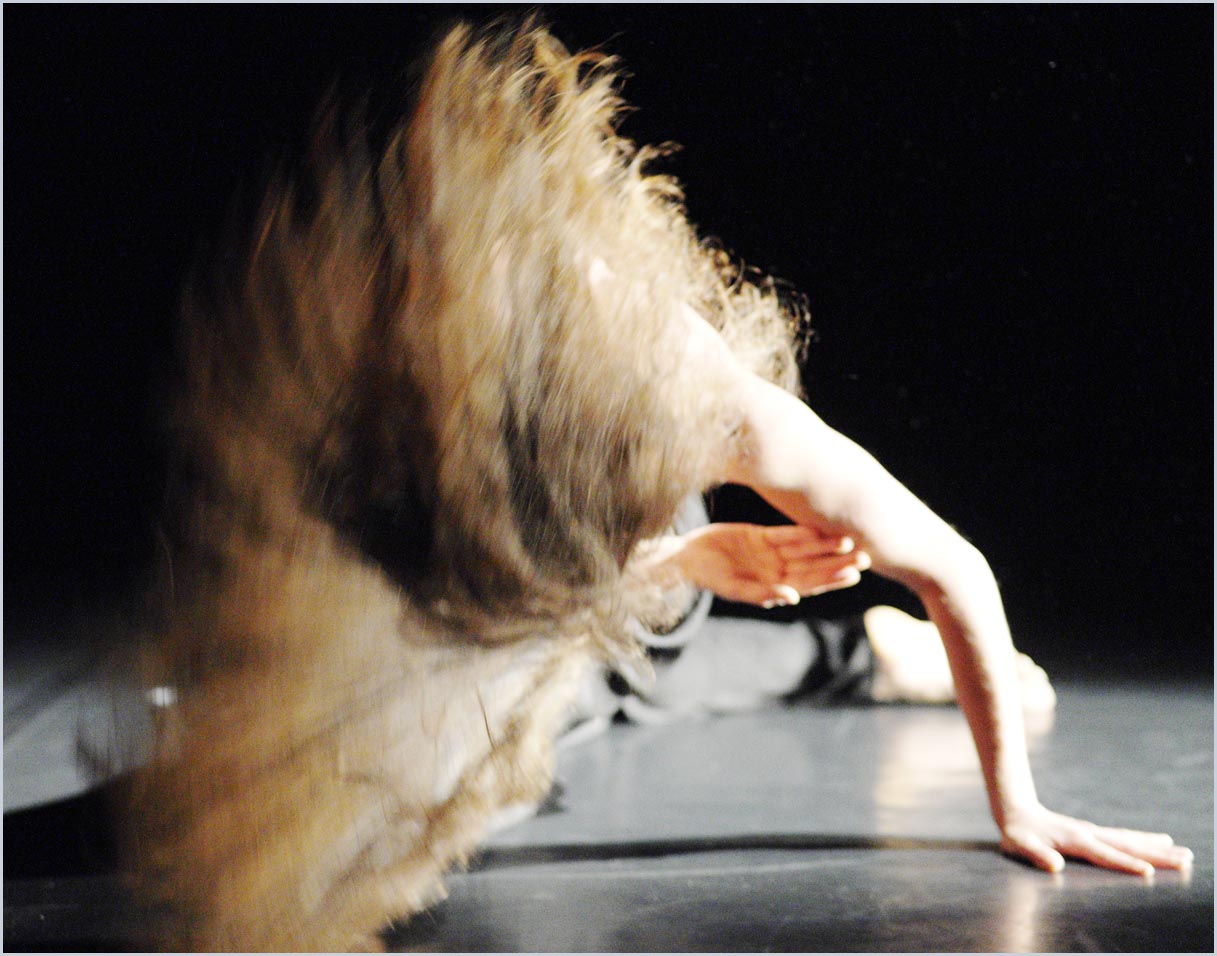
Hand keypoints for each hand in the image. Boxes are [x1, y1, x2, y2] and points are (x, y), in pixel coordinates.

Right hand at [672, 522, 869, 606]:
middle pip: (813, 567)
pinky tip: (825, 527)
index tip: (852, 573)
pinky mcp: (761, 537)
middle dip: (838, 562)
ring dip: (828, 546)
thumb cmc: (707, 578)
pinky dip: (807, 531)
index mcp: (773, 587)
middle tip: (865, 556)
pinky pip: (788, 534)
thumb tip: (793, 598)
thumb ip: (762, 593)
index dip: (830, 578)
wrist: (686, 558)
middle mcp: (776, 571)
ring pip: (806, 550)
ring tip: (851, 540)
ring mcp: (770, 554)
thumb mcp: (734, 588)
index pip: (809, 584)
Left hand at [999, 803, 1192, 876]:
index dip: (1125, 864)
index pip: (1105, 855)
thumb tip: (1055, 866)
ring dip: (1157, 847)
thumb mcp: (1019, 845)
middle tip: (1186, 860)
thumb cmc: (1017, 833)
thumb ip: (1036, 855)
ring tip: (1183, 852)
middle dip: (1157, 855)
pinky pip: (1124, 836)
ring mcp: (1094, 832)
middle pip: (1128, 845)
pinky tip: (1158, 840)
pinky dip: (1144, 839)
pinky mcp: (1094, 832)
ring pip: (1131, 840)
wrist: (1017, 811)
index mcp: (1076, 841)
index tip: (1149, 872)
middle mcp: (1090, 834)